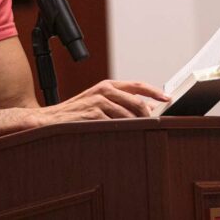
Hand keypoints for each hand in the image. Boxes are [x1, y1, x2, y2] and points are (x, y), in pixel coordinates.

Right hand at [36, 80, 169, 123]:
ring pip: (128, 114)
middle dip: (149, 113)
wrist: (51, 120)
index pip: (137, 85)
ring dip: (137, 124)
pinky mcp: (93, 114)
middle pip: (136, 101)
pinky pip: (115, 123)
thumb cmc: (76, 113)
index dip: (154, 92)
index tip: (168, 98)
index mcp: (107, 85)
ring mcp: (98, 101)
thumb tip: (145, 110)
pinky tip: (124, 134)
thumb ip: (118, 102)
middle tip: (156, 122)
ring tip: (142, 131)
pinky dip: (123, 129)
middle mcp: (104, 90)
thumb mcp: (97, 102)